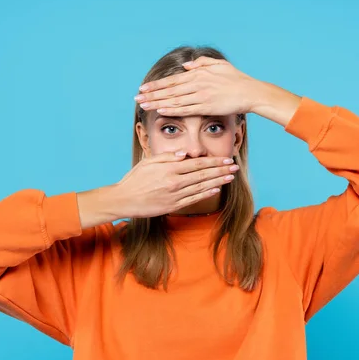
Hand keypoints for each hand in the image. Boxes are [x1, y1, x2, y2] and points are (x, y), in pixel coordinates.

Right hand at [114, 151, 239, 217]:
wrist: (124, 200)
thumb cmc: (134, 179)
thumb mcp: (148, 162)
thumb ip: (167, 157)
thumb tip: (184, 153)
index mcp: (169, 169)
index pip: (196, 163)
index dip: (213, 161)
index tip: (225, 159)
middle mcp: (174, 181)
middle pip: (203, 174)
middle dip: (221, 170)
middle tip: (234, 167)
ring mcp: (175, 195)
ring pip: (201, 187)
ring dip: (218, 181)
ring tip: (230, 177)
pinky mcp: (173, 206)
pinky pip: (194, 199)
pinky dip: (206, 194)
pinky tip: (216, 190)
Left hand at [134, 57, 265, 116]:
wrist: (251, 92)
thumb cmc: (236, 79)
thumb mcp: (219, 65)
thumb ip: (201, 64)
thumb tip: (186, 66)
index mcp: (198, 74)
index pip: (173, 80)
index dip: (157, 84)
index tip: (143, 87)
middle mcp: (197, 84)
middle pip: (170, 90)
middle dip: (152, 94)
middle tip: (137, 97)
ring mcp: (201, 96)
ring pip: (174, 100)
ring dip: (157, 102)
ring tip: (144, 105)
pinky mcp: (207, 106)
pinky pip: (186, 109)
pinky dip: (172, 109)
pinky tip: (161, 110)